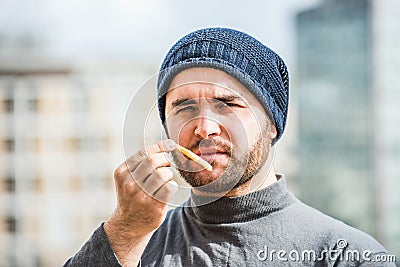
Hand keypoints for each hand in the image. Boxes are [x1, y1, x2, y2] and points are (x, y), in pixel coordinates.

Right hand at [104, 139, 177, 265]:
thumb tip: (167, 145)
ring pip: (163, 174)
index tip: (171, 144)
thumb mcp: (129, 178)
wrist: (128, 224)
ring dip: (168, 174)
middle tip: (168, 163)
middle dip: (165, 159)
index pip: (143, 153)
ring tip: (165, 179)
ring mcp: (141, 196)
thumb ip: (141, 163)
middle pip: (153, 161)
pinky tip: (168, 189)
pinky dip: (172, 186)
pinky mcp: (153, 207)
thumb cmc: (133, 195)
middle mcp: (129, 184)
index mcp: (122, 173)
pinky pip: (170, 188)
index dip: (160, 146)